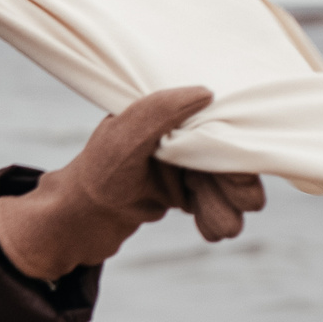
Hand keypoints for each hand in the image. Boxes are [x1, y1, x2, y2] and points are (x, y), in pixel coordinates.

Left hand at [0, 85, 265, 282]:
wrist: (84, 214)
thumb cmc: (99, 172)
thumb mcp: (122, 138)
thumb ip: (157, 112)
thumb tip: (206, 91)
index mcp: (171, 113)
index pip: (222, 126)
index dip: (237, 155)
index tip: (238, 181)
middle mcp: (184, 135)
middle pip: (232, 159)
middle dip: (238, 190)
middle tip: (234, 211)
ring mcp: (188, 164)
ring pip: (229, 187)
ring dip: (229, 208)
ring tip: (220, 228)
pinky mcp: (186, 190)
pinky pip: (216, 204)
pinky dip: (217, 218)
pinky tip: (209, 230)